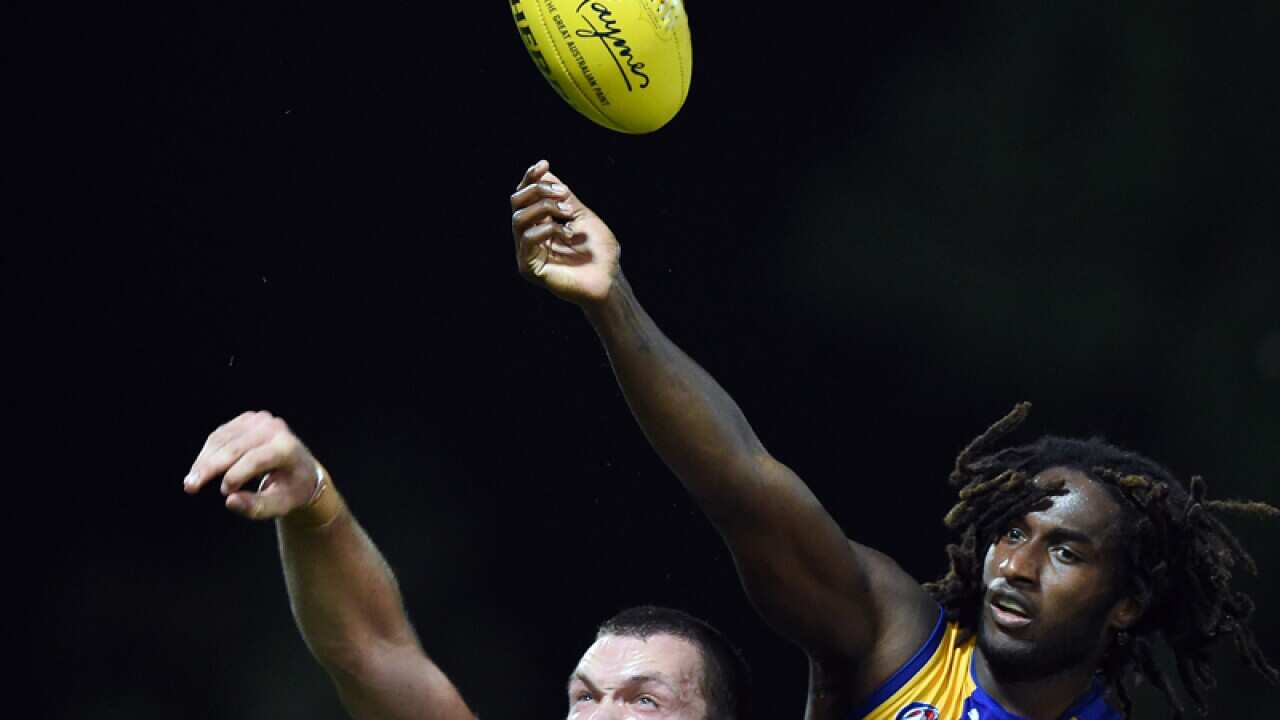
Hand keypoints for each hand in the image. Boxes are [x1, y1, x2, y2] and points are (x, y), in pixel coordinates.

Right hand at [183, 411, 323, 519]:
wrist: (300, 468)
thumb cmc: (291, 490)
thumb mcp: (280, 505)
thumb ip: (257, 507)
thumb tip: (229, 501)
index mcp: (287, 448)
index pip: (256, 459)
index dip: (236, 475)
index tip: (224, 493)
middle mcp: (274, 428)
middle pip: (235, 448)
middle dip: (210, 468)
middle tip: (189, 487)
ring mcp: (260, 420)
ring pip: (222, 439)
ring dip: (204, 461)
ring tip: (191, 482)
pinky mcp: (247, 419)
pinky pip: (220, 435)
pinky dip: (207, 452)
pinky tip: (201, 469)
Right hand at [510, 160, 620, 305]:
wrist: (610, 280)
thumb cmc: (600, 252)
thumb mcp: (582, 216)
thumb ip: (564, 197)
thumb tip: (546, 171)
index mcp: (541, 224)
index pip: (526, 196)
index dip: (531, 178)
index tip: (544, 164)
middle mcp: (530, 237)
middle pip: (516, 203)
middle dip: (538, 190)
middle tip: (563, 193)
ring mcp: (528, 253)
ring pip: (518, 219)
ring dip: (543, 208)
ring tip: (567, 212)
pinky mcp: (530, 269)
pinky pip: (527, 240)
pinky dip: (544, 229)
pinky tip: (564, 232)